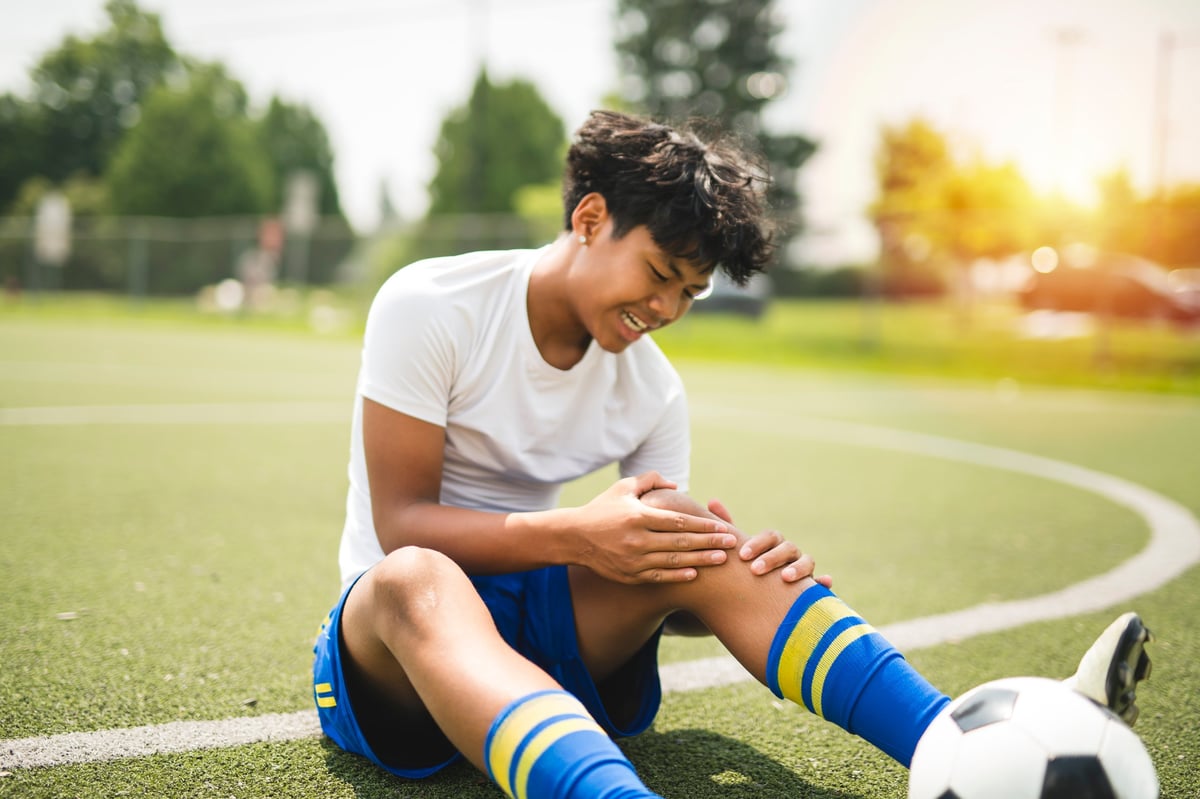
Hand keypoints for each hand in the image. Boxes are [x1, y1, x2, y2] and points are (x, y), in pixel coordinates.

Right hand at [573, 472, 736, 584]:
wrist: (573, 537)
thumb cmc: (601, 509)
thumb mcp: (623, 488)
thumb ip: (650, 481)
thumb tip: (676, 485)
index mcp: (638, 516)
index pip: (677, 521)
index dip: (701, 524)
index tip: (720, 526)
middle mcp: (637, 539)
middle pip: (681, 542)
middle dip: (709, 543)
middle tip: (732, 543)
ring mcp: (634, 560)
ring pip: (674, 561)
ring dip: (700, 560)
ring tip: (721, 560)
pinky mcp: (630, 575)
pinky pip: (659, 577)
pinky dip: (678, 576)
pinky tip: (695, 573)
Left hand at [706, 498, 832, 587]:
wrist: (756, 595)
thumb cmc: (745, 568)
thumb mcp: (736, 550)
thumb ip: (727, 528)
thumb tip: (712, 500)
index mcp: (774, 543)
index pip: (770, 536)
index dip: (758, 544)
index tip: (742, 556)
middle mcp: (791, 554)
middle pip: (788, 547)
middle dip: (773, 557)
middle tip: (755, 569)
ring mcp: (804, 569)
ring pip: (807, 562)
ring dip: (798, 568)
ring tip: (784, 577)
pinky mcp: (811, 587)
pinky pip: (821, 584)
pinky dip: (823, 583)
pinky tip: (823, 584)